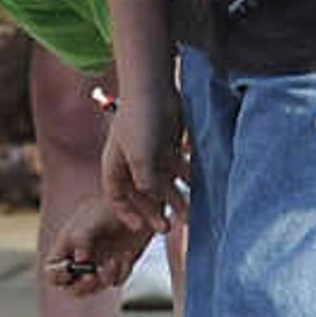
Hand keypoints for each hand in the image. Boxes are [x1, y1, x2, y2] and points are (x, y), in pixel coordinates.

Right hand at [43, 199, 157, 296]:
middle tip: (92, 277)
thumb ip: (80, 241)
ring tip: (113, 261)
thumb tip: (80, 263)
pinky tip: (126, 257)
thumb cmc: (104, 208)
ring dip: (103, 279)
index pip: (52, 271)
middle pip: (72, 287)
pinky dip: (120, 272)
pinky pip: (116, 281)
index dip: (57, 276)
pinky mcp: (120, 265)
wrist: (135, 203)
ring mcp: (101, 263)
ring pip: (95, 287)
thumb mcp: (87, 222)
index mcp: (68, 247)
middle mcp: (83, 259)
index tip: (69, 271)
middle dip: (82, 287)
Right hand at [101, 93, 187, 234]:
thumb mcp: (142, 157)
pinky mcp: (167, 143)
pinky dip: (186, 177)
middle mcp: (131, 162)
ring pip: (164, 182)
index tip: (139, 229)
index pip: (117, 196)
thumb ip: (147, 182)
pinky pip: (177, 167)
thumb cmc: (141, 121)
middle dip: (156, 211)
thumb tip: (155, 201)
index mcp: (116, 165)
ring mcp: (150, 152)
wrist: (155, 87)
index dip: (127, 213)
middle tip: (170, 228)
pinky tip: (199, 186)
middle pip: (143, 194)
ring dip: (176, 198)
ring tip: (191, 214)